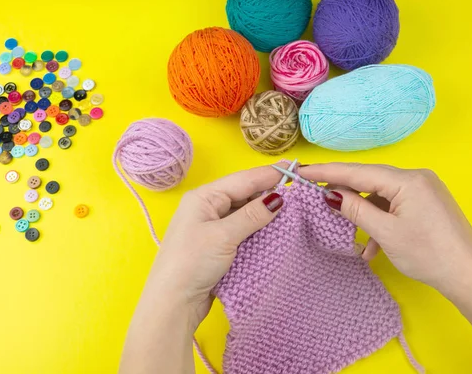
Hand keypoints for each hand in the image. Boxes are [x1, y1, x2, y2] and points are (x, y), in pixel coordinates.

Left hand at [146, 165, 285, 325]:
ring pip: (245, 211)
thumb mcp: (224, 236)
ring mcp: (212, 226)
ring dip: (264, 210)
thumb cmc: (192, 263)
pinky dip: (258, 226)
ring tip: (292, 207)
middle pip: (244, 193)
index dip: (269, 174)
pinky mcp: (217, 244)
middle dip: (269, 191)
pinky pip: (243, 228)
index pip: (243, 179)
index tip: (295, 168)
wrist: (173, 302)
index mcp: (204, 197)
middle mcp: (207, 207)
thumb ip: (252, 215)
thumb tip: (279, 198)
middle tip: (298, 189)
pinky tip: (275, 227)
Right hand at [300, 163, 471, 292]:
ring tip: (349, 234)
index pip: (358, 172)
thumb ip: (356, 210)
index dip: (327, 172)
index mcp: (407, 180)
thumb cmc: (427, 254)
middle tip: (315, 196)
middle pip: (370, 180)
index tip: (302, 170)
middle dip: (344, 192)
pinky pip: (395, 205)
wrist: (467, 276)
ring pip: (382, 195)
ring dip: (364, 214)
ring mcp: (424, 190)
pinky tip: (373, 247)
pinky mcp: (427, 203)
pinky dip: (381, 221)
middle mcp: (416, 177)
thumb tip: (330, 195)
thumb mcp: (386, 233)